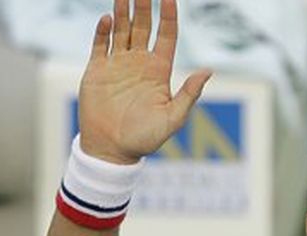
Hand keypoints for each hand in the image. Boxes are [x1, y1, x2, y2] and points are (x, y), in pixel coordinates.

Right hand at [78, 0, 211, 163]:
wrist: (112, 150)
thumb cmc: (145, 138)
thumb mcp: (173, 118)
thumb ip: (189, 94)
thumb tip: (209, 71)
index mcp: (159, 71)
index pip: (166, 35)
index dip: (168, 16)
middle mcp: (139, 63)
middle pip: (144, 27)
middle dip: (144, 6)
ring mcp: (117, 65)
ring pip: (122, 30)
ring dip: (123, 12)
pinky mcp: (97, 71)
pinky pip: (100, 45)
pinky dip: (103, 31)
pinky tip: (107, 19)